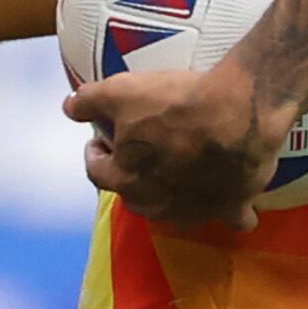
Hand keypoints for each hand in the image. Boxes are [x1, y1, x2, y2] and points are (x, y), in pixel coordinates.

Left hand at [64, 61, 283, 229]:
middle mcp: (158, 206)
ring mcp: (197, 212)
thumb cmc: (175, 104)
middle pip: (134, 195)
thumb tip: (69, 107)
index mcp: (127, 180)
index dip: (95, 153)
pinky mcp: (233, 208)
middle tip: (138, 150)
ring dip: (172, 194)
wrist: (238, 113)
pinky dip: (228, 210)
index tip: (100, 139)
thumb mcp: (121, 91)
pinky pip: (232, 218)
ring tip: (178, 168)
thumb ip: (89, 100)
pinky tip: (231, 199)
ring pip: (177, 210)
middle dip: (131, 175)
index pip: (97, 172)